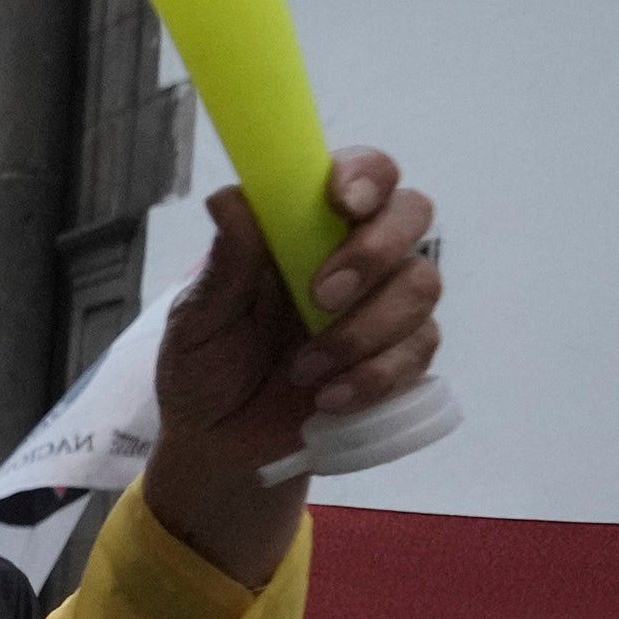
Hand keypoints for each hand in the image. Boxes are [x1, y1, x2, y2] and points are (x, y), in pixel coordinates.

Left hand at [146, 148, 439, 586]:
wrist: (218, 446)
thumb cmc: (204, 369)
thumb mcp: (198, 321)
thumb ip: (225, 265)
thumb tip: (230, 198)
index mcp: (305, 229)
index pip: (361, 173)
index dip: (364, 175)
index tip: (341, 202)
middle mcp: (356, 255)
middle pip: (411, 214)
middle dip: (374, 252)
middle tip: (322, 296)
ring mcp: (385, 305)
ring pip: (420, 285)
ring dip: (363, 330)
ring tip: (303, 371)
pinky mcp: (401, 357)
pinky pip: (420, 349)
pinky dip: (374, 376)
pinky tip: (329, 398)